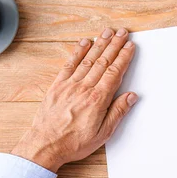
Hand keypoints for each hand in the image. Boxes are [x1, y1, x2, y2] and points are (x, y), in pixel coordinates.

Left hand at [12, 28, 136, 171]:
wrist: (46, 145)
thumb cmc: (74, 142)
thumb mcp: (103, 133)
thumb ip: (117, 112)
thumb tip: (131, 97)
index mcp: (97, 100)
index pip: (114, 73)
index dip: (124, 57)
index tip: (130, 47)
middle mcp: (84, 88)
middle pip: (103, 61)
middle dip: (114, 45)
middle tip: (122, 33)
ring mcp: (70, 85)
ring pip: (88, 59)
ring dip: (99, 44)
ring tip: (107, 32)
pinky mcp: (58, 86)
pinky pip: (70, 64)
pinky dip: (78, 52)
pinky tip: (84, 43)